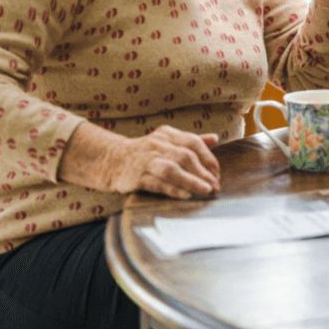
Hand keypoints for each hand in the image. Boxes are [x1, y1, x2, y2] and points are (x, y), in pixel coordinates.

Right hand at [98, 125, 220, 198]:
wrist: (111, 159)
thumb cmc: (146, 152)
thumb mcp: (167, 140)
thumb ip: (190, 141)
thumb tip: (215, 139)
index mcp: (167, 134)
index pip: (193, 142)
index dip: (208, 157)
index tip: (217, 172)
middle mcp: (157, 144)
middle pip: (185, 156)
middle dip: (203, 171)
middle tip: (216, 184)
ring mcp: (146, 160)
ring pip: (172, 169)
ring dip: (191, 180)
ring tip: (206, 189)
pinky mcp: (136, 176)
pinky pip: (157, 183)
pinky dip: (172, 189)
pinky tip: (185, 194)